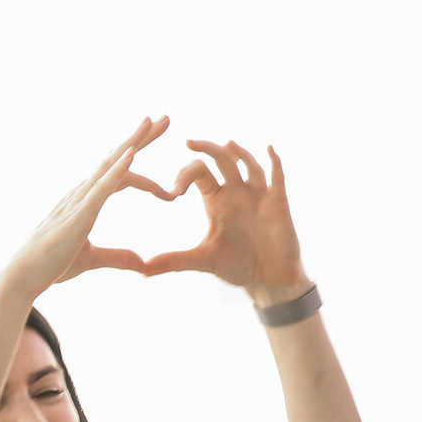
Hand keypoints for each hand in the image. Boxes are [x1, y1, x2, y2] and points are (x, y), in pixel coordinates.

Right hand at [0, 117, 173, 293]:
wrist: (21, 277)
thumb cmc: (49, 265)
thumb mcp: (91, 259)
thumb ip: (117, 257)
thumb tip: (142, 263)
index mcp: (85, 201)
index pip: (118, 173)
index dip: (139, 159)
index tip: (158, 145)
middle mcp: (81, 193)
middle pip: (115, 158)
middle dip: (140, 138)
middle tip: (165, 118)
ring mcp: (79, 201)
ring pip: (109, 165)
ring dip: (132, 142)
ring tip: (151, 122)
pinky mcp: (78, 214)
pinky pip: (101, 187)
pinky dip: (118, 169)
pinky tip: (133, 153)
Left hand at [143, 139, 307, 300]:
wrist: (268, 279)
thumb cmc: (237, 266)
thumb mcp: (203, 262)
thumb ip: (175, 261)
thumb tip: (143, 270)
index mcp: (217, 200)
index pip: (199, 173)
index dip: (185, 175)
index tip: (173, 192)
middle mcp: (237, 192)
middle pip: (223, 161)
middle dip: (208, 150)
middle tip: (189, 141)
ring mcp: (258, 197)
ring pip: (249, 165)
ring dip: (240, 154)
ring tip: (227, 144)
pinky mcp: (278, 205)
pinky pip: (277, 179)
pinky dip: (275, 163)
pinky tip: (270, 149)